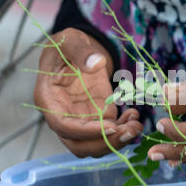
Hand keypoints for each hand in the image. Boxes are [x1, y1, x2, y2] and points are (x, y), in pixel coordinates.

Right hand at [34, 28, 142, 157]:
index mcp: (48, 100)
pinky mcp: (97, 116)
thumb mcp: (69, 40)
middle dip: (106, 143)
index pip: (63, 126)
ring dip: (117, 141)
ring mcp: (81, 119)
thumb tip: (96, 64)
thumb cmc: (66, 45)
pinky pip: (109, 132)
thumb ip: (81, 51)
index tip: (111, 127)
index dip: (86, 132)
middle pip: (79, 145)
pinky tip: (134, 115)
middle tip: (130, 131)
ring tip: (136, 125)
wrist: (76, 50)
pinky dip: (123, 128)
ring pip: (95, 144)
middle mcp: (63, 116)